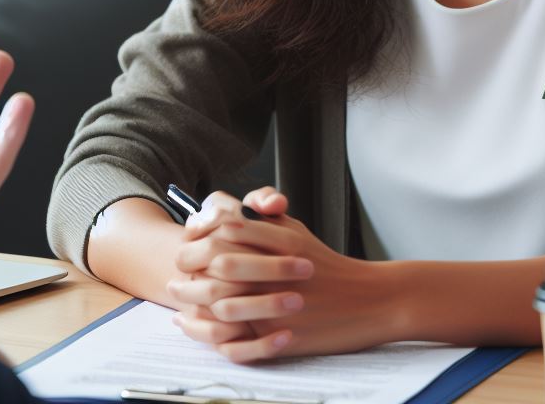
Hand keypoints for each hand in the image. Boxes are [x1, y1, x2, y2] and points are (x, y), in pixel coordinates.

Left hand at [169, 187, 391, 361]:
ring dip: (192, 296)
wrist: (368, 300)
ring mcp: (277, 301)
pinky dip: (206, 330)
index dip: (202, 230)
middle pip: (218, 259)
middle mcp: (277, 266)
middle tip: (176, 266)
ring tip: (176, 293)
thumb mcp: (298, 231)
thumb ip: (264, 218)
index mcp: (281, 237)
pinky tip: (191, 324)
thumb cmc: (328, 265)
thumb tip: (226, 210)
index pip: (228, 225)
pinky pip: (232, 335)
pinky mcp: (279, 333)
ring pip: (220, 298)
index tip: (189, 236)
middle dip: (190, 262)